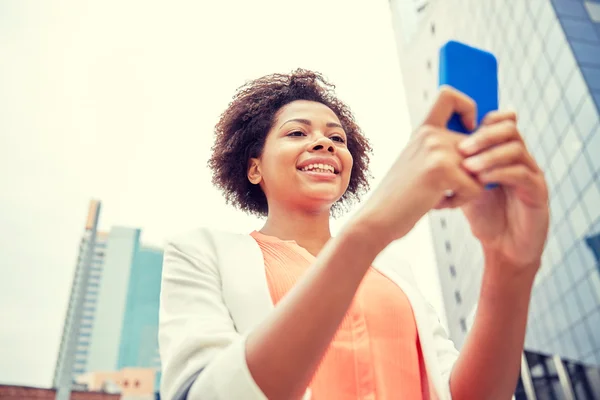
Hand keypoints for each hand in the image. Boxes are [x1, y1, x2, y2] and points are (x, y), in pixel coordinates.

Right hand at [353, 86, 484, 246]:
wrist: (378, 218)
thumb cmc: (401, 198)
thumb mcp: (418, 164)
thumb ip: (443, 150)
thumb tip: (483, 144)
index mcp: (423, 130)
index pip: (449, 95)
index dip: (468, 106)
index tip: (469, 128)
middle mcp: (430, 134)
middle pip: (480, 146)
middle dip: (471, 174)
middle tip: (441, 188)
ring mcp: (436, 149)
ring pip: (482, 171)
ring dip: (465, 190)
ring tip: (437, 195)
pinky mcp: (441, 169)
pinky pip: (476, 188)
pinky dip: (460, 202)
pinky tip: (436, 203)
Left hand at [458, 111, 548, 271]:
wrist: (503, 248)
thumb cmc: (484, 217)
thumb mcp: (464, 186)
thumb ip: (454, 166)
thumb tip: (427, 146)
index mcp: (503, 152)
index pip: (497, 121)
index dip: (480, 120)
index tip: (460, 131)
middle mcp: (520, 158)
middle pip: (509, 128)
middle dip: (483, 136)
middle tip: (462, 149)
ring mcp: (532, 173)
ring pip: (516, 148)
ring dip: (489, 156)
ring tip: (468, 168)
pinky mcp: (538, 191)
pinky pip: (522, 173)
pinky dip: (499, 174)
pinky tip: (482, 182)